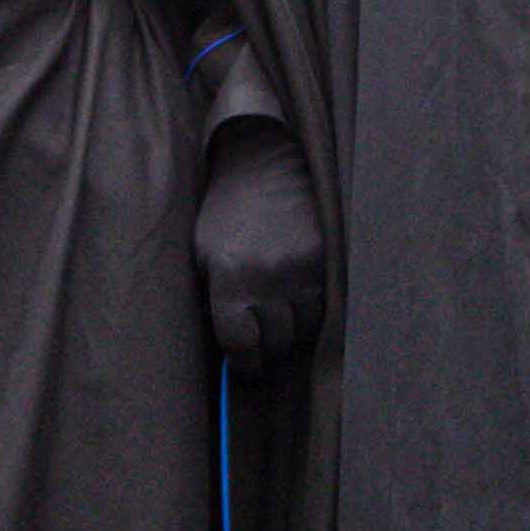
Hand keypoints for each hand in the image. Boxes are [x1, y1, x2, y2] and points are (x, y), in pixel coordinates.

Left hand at [193, 126, 325, 367]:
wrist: (263, 162)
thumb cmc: (225, 213)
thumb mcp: (203, 254)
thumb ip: (214, 302)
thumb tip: (232, 352)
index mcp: (229, 277)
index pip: (242, 344)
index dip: (244, 364)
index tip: (245, 367)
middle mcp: (267, 276)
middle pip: (275, 343)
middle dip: (267, 353)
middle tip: (263, 351)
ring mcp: (301, 268)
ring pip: (303, 330)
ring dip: (292, 334)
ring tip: (280, 324)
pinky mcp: (326, 258)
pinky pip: (324, 306)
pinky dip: (312, 313)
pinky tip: (299, 305)